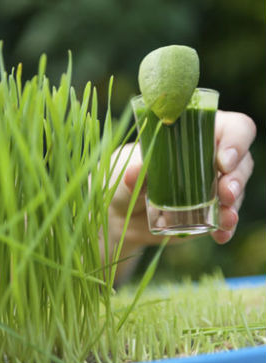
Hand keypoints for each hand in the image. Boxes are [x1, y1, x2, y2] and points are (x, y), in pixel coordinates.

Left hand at [104, 110, 255, 279]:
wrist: (120, 213)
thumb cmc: (125, 176)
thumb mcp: (127, 170)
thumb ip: (133, 171)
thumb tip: (133, 172)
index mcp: (195, 134)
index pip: (232, 127)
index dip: (236, 140)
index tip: (222, 161)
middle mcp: (210, 157)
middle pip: (241, 161)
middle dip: (237, 177)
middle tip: (224, 193)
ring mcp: (213, 186)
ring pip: (237, 190)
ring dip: (235, 204)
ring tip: (225, 219)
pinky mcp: (210, 212)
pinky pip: (227, 218)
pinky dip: (226, 227)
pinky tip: (221, 235)